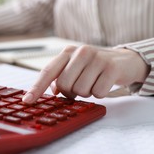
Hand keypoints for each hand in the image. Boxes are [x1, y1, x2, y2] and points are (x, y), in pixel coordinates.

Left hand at [22, 45, 149, 102]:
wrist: (126, 60)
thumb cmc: (95, 66)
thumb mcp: (76, 68)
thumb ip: (61, 77)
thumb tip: (53, 91)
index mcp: (68, 52)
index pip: (48, 71)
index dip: (36, 88)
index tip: (27, 101)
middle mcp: (81, 52)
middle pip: (64, 85)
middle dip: (71, 92)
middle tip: (81, 87)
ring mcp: (97, 58)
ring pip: (81, 91)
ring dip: (87, 92)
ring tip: (94, 82)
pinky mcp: (111, 67)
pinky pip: (98, 92)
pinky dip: (101, 93)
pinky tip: (105, 83)